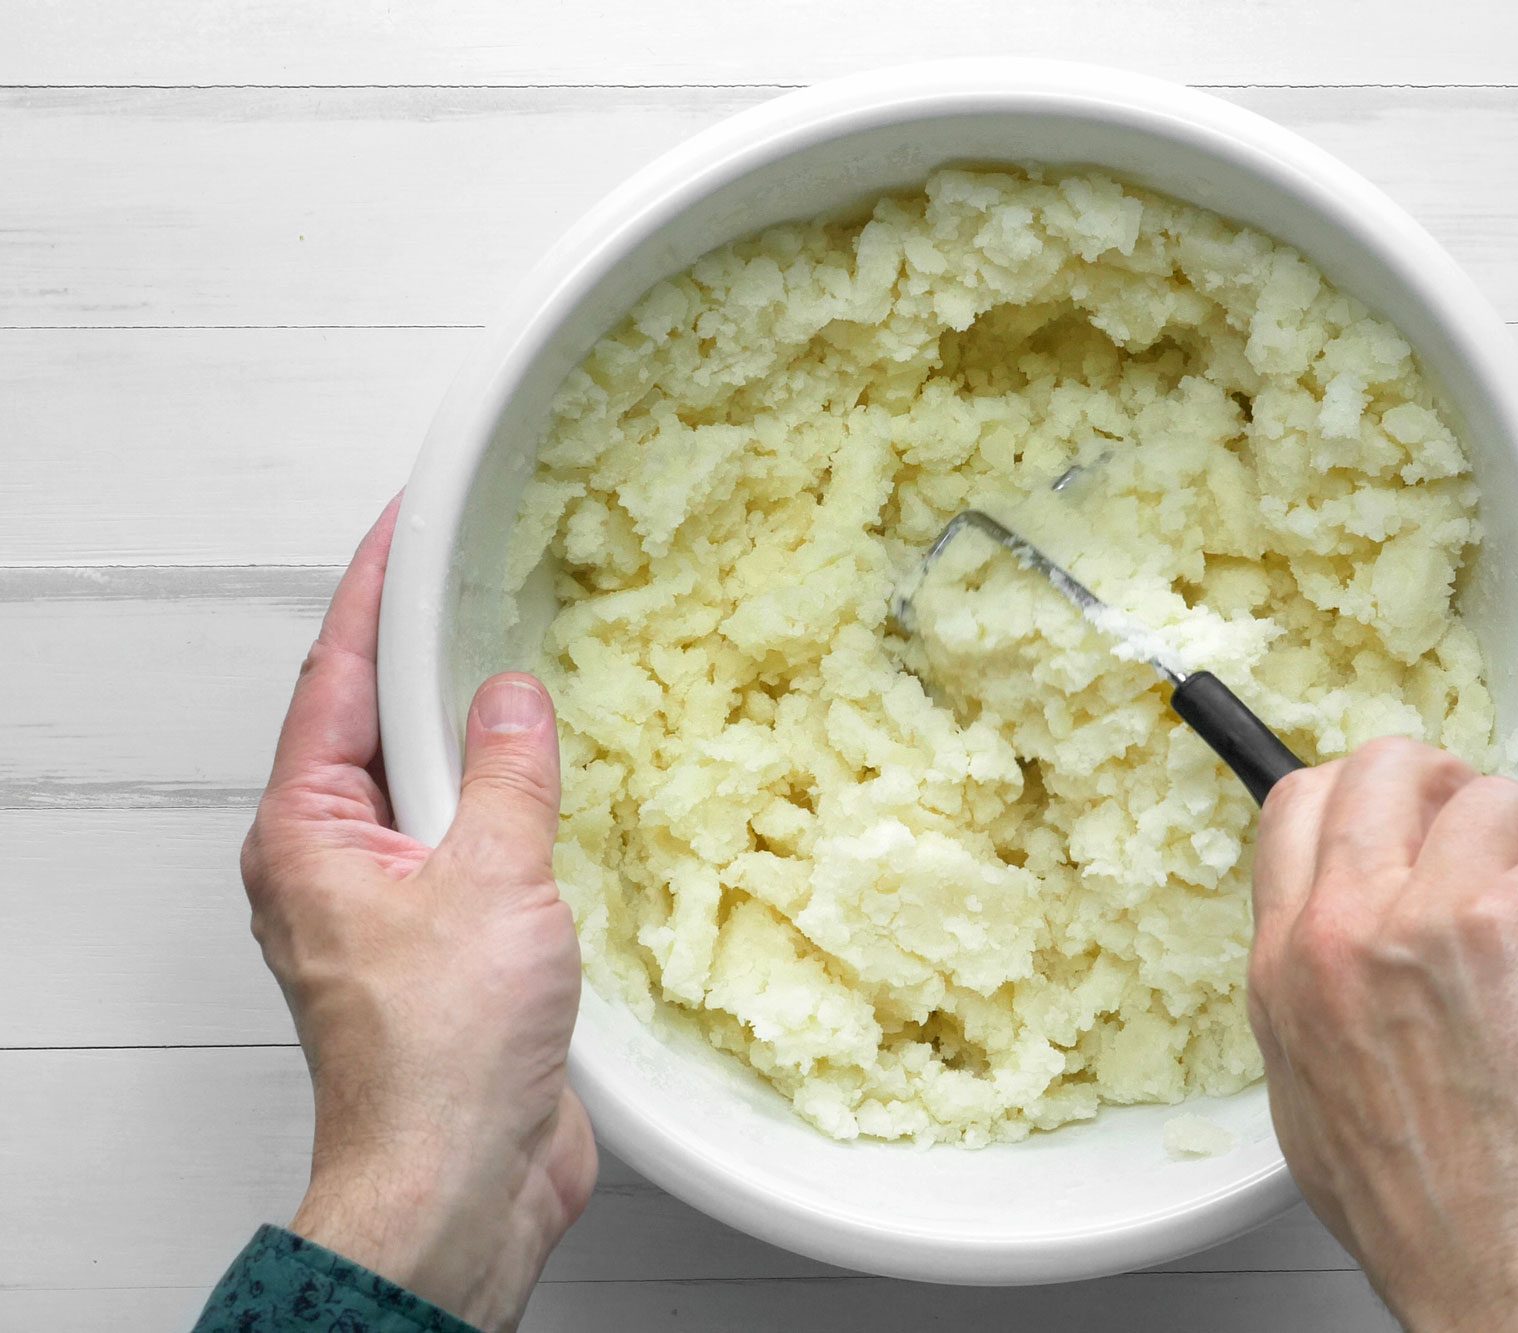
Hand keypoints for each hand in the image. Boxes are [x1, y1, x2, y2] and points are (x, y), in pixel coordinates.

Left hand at [240, 500, 596, 1331]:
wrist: (461, 1181)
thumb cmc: (443, 1053)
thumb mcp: (491, 881)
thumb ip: (507, 774)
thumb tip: (510, 695)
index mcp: (308, 833)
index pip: (334, 678)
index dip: (372, 594)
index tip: (403, 526)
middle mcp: (333, 864)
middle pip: (374, 726)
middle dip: (423, 654)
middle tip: (476, 574)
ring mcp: (385, 908)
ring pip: (429, 789)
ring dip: (473, 734)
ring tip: (524, 661)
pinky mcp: (443, 949)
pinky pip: (473, 845)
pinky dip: (510, 804)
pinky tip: (558, 784)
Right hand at [1249, 738, 1517, 1332]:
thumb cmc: (1442, 1224)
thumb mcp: (1313, 1104)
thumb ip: (1319, 999)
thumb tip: (1355, 939)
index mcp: (1287, 969)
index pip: (1296, 805)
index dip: (1369, 798)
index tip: (1413, 820)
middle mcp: (1347, 930)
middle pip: (1392, 765)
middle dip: (1461, 795)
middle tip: (1502, 853)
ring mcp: (1435, 919)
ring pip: (1505, 800)